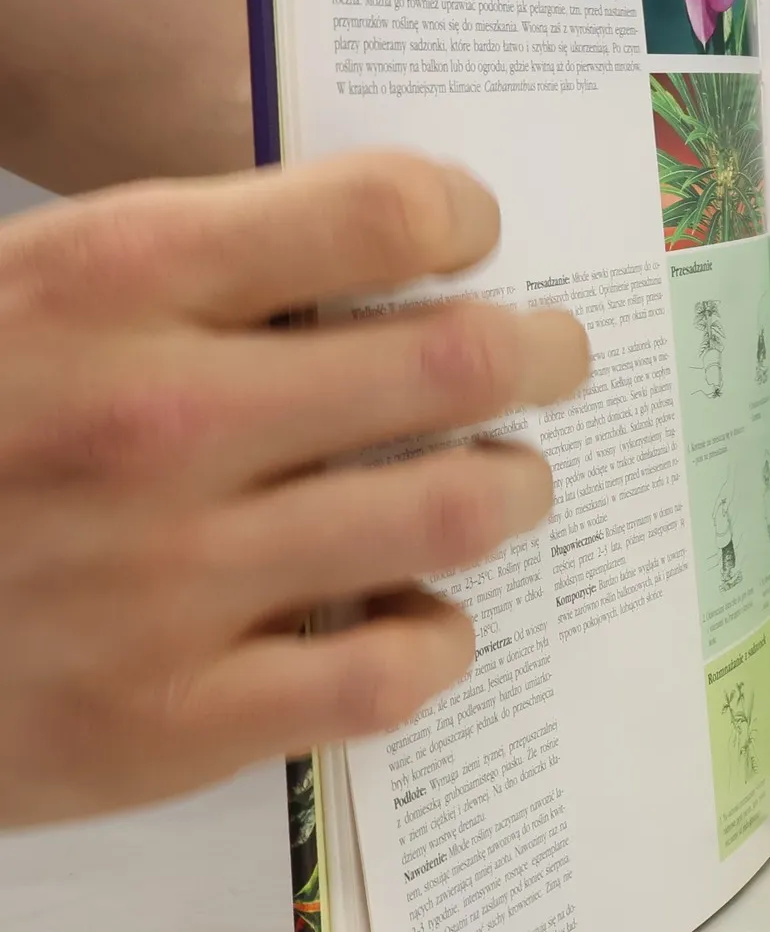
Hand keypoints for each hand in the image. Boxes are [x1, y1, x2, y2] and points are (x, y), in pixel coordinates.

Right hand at [0, 152, 588, 826]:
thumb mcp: (36, 292)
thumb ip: (203, 267)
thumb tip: (392, 255)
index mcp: (112, 279)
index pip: (380, 212)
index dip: (461, 218)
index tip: (474, 240)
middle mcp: (154, 421)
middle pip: (456, 362)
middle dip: (541, 353)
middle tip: (555, 357)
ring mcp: (168, 580)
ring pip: (453, 510)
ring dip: (513, 486)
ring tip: (510, 479)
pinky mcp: (168, 720)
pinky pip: (390, 672)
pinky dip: (439, 635)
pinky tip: (423, 614)